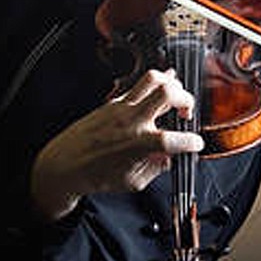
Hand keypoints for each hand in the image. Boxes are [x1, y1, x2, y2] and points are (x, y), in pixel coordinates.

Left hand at [30, 69, 203, 221]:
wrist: (64, 166)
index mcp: (140, 144)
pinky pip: (136, 86)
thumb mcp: (133, 181)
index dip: (193, 142)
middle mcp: (132, 121)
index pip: (176, 139)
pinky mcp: (112, 103)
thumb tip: (169, 158)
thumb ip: (155, 168)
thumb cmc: (95, 175)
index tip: (197, 144)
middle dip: (187, 99)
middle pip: (168, 93)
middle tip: (187, 111)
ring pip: (152, 79)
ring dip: (170, 83)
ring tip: (174, 94)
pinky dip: (152, 85)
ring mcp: (121, 108)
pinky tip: (158, 90)